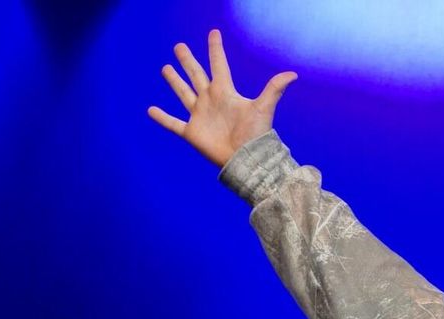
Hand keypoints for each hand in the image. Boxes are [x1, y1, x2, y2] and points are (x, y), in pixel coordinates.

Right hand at [147, 29, 296, 166]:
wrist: (247, 159)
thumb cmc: (256, 134)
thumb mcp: (264, 108)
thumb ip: (274, 89)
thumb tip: (293, 74)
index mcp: (225, 92)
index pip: (219, 65)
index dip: (216, 49)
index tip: (214, 33)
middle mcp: (210, 101)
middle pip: (196, 75)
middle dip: (188, 61)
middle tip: (179, 47)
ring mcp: (200, 115)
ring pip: (183, 93)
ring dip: (174, 82)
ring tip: (166, 68)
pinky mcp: (191, 132)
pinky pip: (173, 123)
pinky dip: (161, 118)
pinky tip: (150, 110)